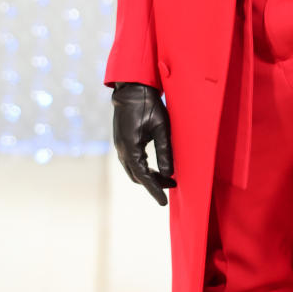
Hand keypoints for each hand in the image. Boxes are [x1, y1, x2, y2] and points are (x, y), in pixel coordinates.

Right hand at [111, 83, 175, 204]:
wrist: (132, 89)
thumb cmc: (148, 105)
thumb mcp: (162, 128)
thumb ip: (165, 152)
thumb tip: (168, 174)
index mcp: (130, 148)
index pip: (143, 176)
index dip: (154, 190)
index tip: (164, 202)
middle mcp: (122, 150)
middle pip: (137, 176)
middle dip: (153, 184)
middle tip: (172, 185)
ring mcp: (120, 146)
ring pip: (133, 170)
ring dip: (148, 176)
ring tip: (167, 178)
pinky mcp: (122, 141)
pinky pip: (132, 161)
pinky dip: (143, 168)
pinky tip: (155, 167)